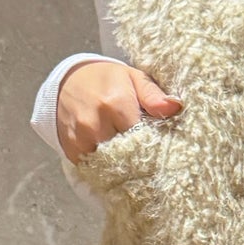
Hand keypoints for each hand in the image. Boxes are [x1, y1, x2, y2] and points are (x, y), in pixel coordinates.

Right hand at [55, 58, 181, 159]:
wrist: (68, 81)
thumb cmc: (107, 80)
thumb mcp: (134, 77)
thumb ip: (153, 94)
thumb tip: (174, 107)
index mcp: (114, 104)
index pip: (142, 137)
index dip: (152, 141)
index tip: (157, 142)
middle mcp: (94, 124)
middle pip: (127, 154)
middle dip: (137, 153)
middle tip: (143, 148)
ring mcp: (80, 139)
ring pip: (110, 163)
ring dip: (121, 161)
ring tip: (126, 149)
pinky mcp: (71, 150)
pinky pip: (94, 167)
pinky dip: (104, 164)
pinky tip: (109, 153)